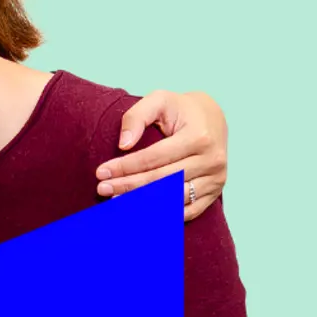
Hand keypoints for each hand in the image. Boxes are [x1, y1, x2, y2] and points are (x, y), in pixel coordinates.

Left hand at [95, 91, 227, 220]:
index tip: (101, 173)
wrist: (213, 118)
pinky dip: (161, 216)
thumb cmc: (180, 109)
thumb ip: (137, 116)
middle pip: (161, 180)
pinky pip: (186, 212)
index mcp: (198, 137)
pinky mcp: (215, 194)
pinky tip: (137, 213)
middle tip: (102, 189)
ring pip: (172, 199)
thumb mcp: (159, 100)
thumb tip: (123, 144)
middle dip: (128, 186)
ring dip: (141, 204)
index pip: (154, 158)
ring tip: (114, 201)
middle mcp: (212, 160)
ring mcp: (216, 180)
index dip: (125, 167)